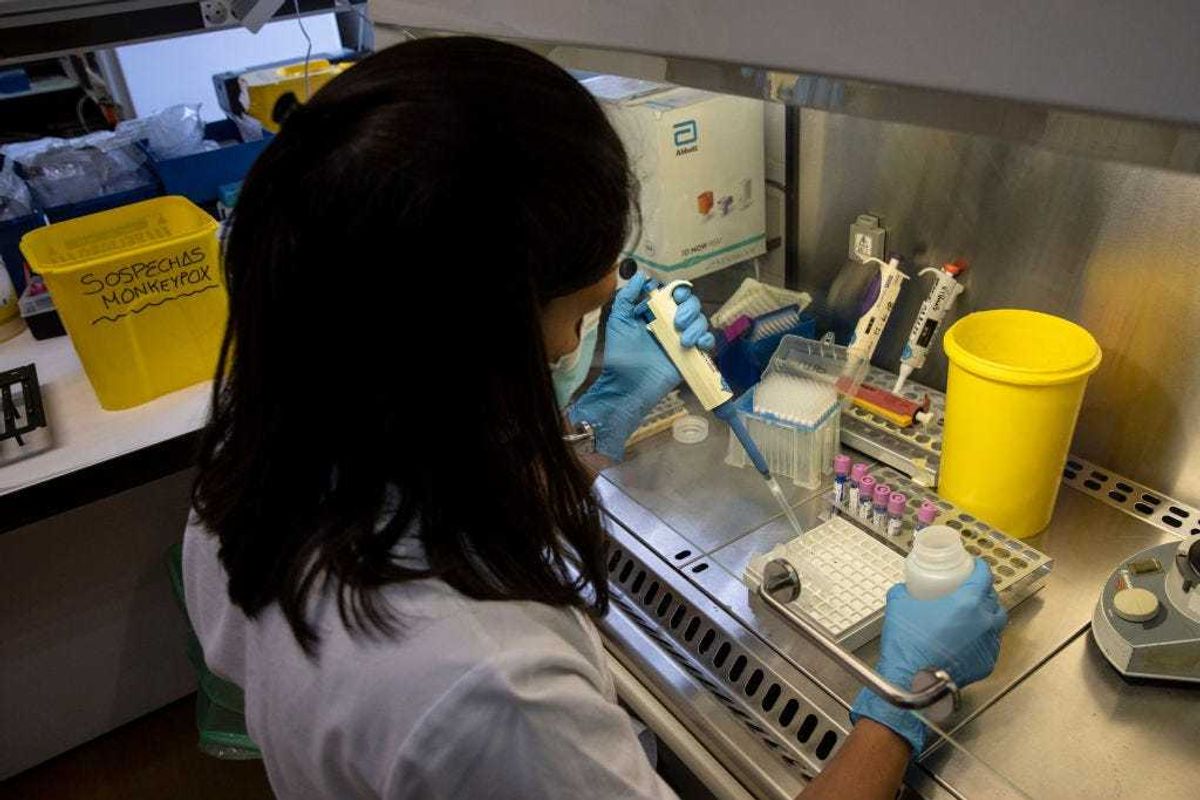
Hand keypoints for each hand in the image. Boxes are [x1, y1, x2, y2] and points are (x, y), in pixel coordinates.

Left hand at [569, 272, 713, 460]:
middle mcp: (670, 323)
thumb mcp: (618, 321)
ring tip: (682, 341)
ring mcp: (682, 338)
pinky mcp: (690, 355)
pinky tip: (696, 345)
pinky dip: (706, 339)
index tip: (675, 296)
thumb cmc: (621, 354)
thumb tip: (640, 275)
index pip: (674, 293)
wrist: (628, 385)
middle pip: (692, 304)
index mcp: (655, 312)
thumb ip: (627, 297)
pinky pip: (707, 341)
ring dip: (696, 326)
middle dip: (689, 309)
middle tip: (677, 322)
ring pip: (701, 321)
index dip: (679, 290)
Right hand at [850, 559, 1006, 754]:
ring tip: (969, 618)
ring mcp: (988, 645)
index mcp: (968, 602)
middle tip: (969, 593)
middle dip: (984, 594)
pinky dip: (981, 640)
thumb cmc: (908, 642)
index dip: (980, 568)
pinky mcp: (986, 664)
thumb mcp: (898, 606)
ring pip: (995, 625)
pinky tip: (966, 642)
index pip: (984, 577)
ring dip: (986, 618)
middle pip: (994, 601)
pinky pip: (989, 646)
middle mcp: (984, 622)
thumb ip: (903, 592)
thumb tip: (904, 589)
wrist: (911, 681)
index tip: (974, 565)